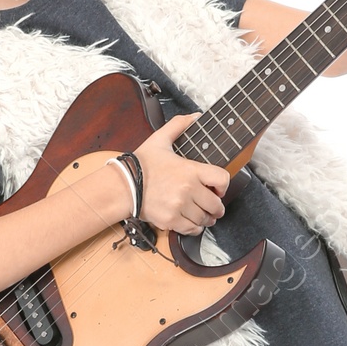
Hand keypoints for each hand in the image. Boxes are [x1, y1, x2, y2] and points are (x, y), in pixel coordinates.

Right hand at [135, 112, 229, 234]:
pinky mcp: (170, 221)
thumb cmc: (141, 165)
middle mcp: (187, 190)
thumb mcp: (159, 140)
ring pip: (205, 218)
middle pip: (216, 204)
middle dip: (217, 206)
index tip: (218, 189)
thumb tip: (196, 116)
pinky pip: (192, 229)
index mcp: (189, 170)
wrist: (122, 186)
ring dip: (207, 218)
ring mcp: (179, 207)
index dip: (224, 185)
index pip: (222, 179)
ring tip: (204, 215)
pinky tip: (192, 222)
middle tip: (214, 206)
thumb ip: (178, 125)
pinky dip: (195, 227)